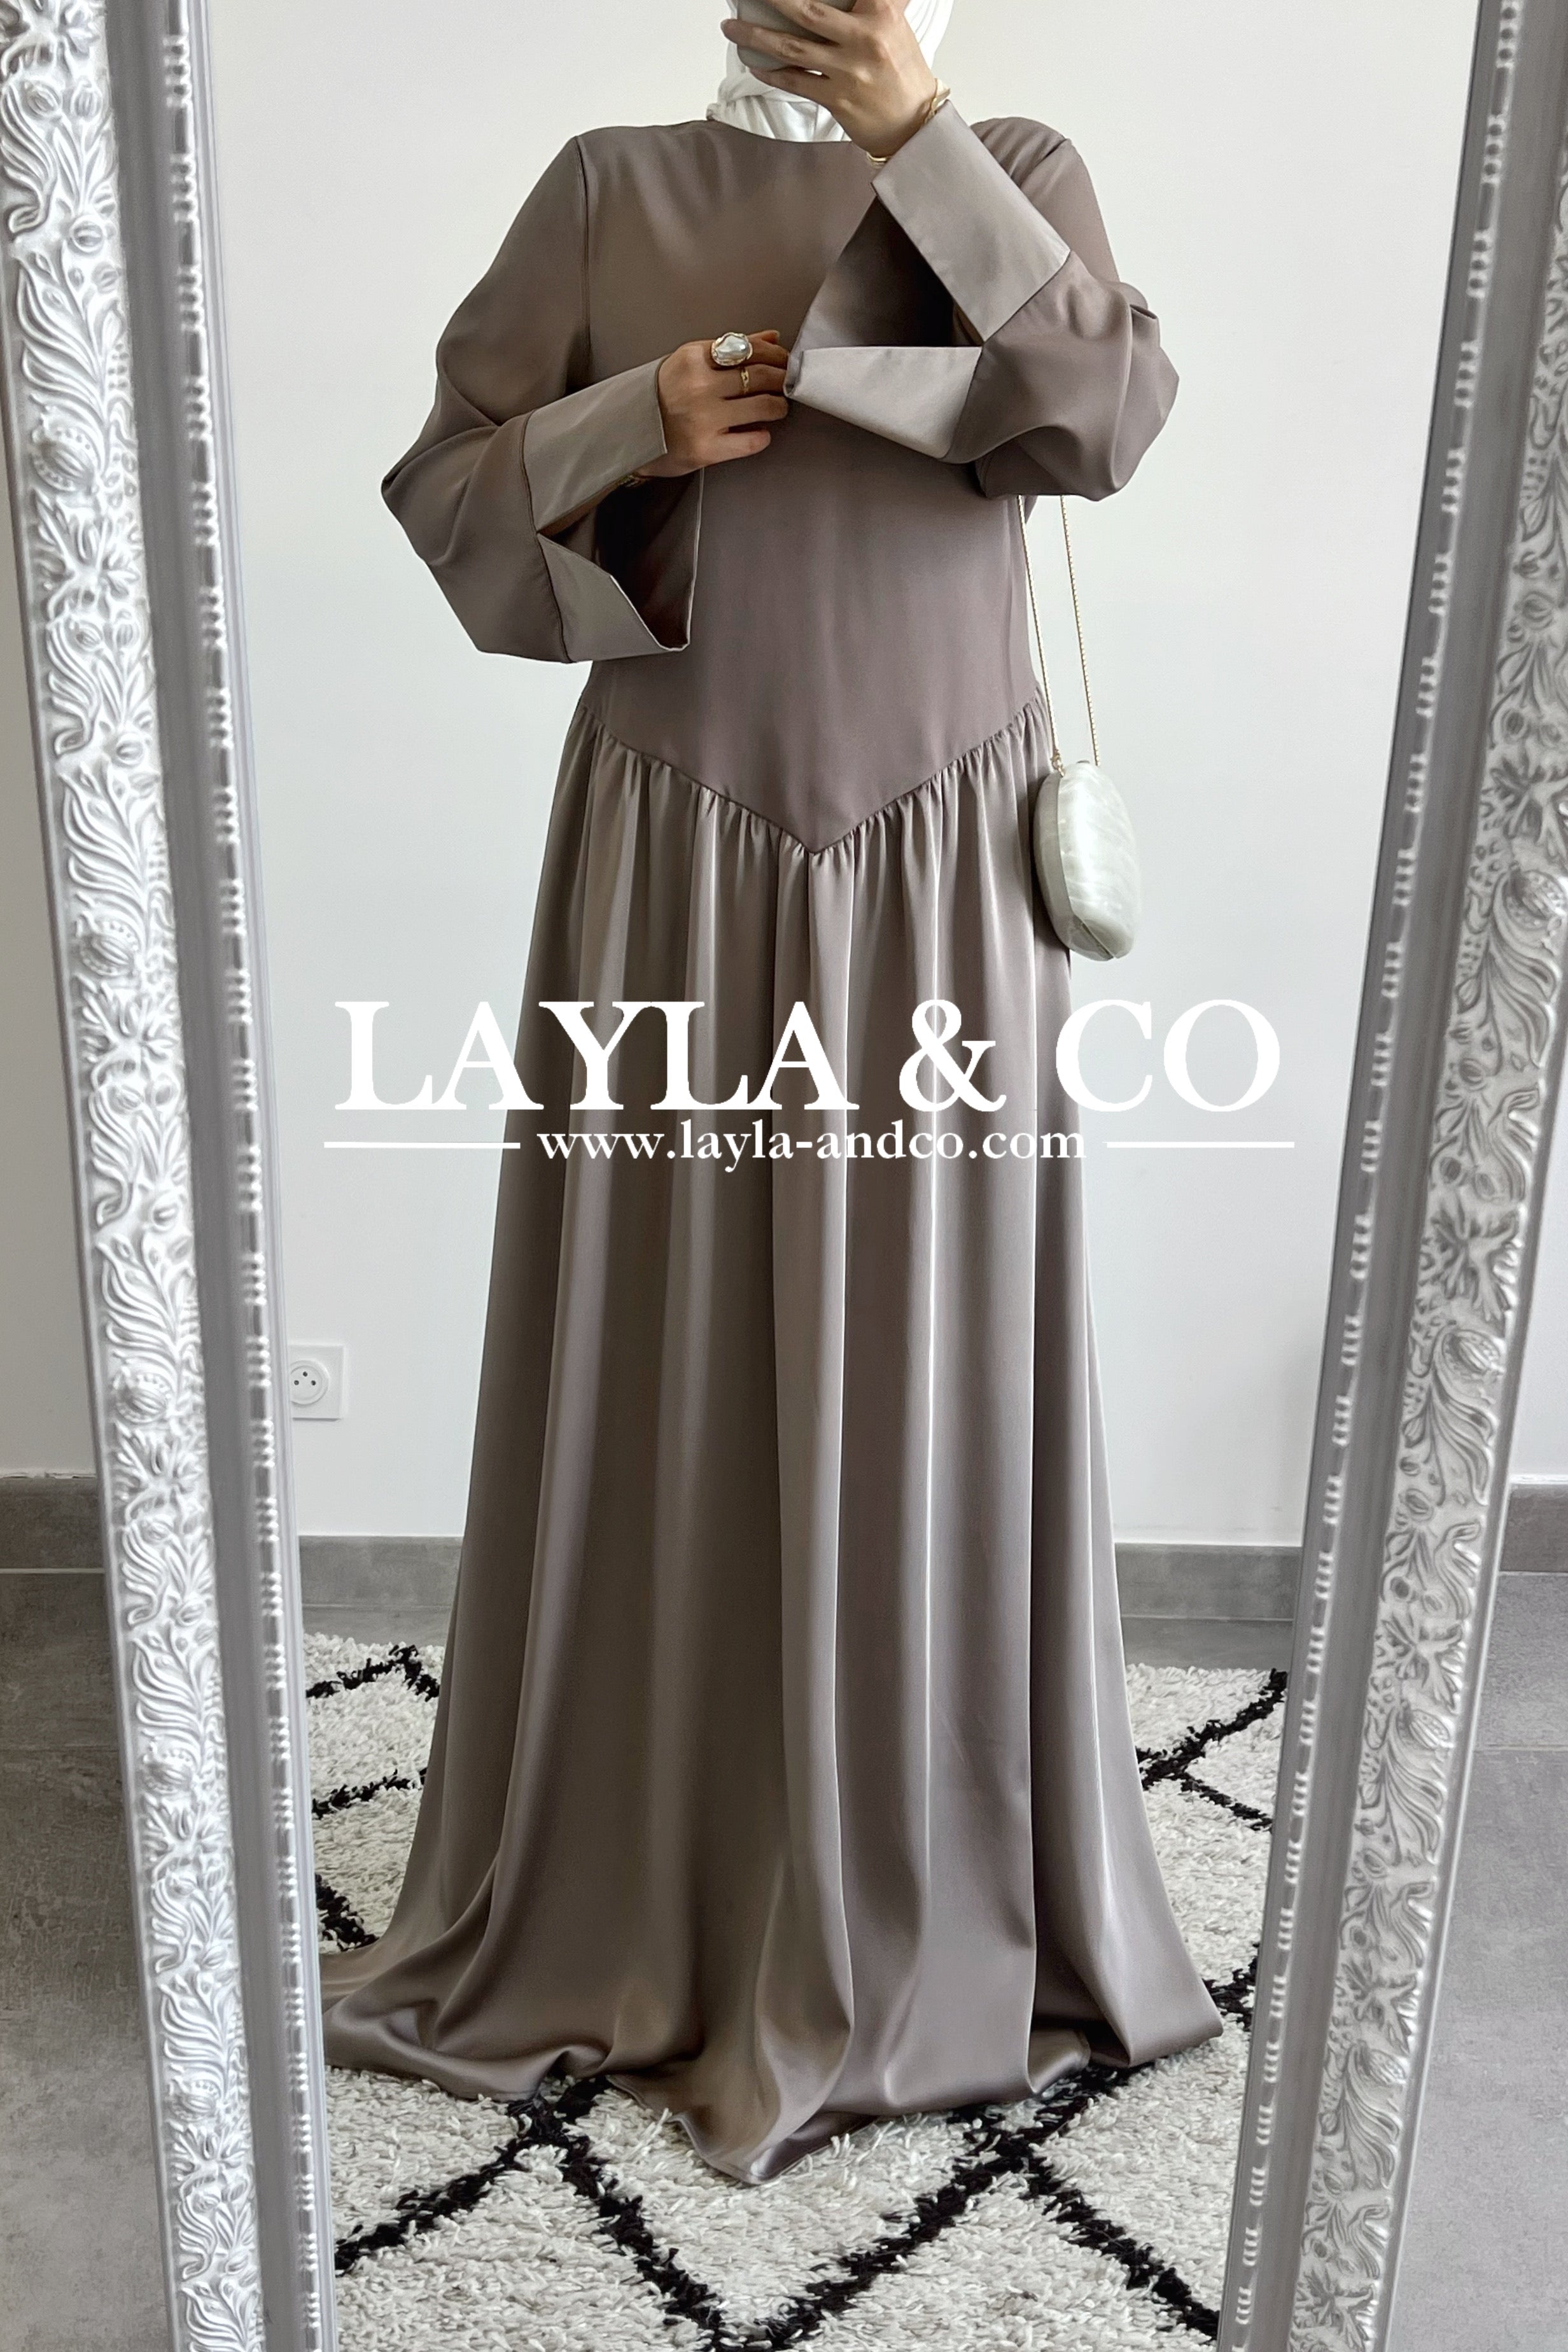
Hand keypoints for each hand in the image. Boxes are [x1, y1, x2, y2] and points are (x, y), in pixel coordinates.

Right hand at [639, 331, 791, 477]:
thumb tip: (771, 339)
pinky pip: (751, 441)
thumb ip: (730, 349)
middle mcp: (698, 386)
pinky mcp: (706, 449)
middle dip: (782, 379)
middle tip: (787, 384)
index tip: (784, 361)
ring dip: (779, 407)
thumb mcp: (690, 363)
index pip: (748, 349)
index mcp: (693, 358)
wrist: (628, 433)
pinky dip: (762, 437)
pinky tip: (760, 433)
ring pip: (763, 406)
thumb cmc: (661, 396)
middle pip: (761, 376)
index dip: (775, 355)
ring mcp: (703, 419)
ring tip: (778, 408)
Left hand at [720, 0, 936, 157]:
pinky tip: (754, 63)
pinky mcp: (838, 100)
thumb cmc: (903, 72)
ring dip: (756, 37)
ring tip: (731, 28)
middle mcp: (865, 39)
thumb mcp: (896, 24)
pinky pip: (796, 82)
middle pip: (807, 11)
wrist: (915, 124)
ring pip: (792, 48)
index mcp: (881, 13)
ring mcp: (849, 72)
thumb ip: (876, 1)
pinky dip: (771, 72)